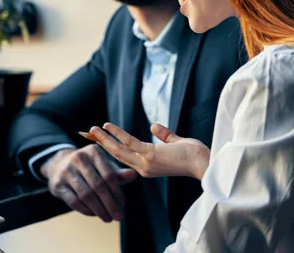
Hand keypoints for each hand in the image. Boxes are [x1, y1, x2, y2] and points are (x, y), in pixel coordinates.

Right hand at [40, 145, 137, 222]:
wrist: (60, 165)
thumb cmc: (90, 167)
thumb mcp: (104, 167)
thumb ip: (118, 174)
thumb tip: (134, 175)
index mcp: (93, 151)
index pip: (109, 175)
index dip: (117, 192)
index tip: (123, 204)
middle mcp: (78, 158)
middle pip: (98, 186)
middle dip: (110, 204)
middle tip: (118, 217)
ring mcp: (66, 171)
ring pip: (86, 195)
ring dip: (99, 210)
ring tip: (107, 218)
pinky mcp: (57, 184)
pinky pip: (74, 201)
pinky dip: (86, 210)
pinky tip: (94, 214)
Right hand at [90, 123, 210, 179]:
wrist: (204, 163)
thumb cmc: (194, 155)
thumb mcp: (176, 144)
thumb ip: (164, 136)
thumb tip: (154, 127)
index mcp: (148, 167)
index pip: (126, 157)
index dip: (112, 147)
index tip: (101, 139)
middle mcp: (143, 168)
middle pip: (117, 155)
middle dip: (103, 144)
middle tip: (90, 134)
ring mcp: (145, 163)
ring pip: (119, 150)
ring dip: (105, 139)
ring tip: (93, 129)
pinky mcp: (149, 156)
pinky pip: (128, 142)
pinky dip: (117, 133)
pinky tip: (108, 126)